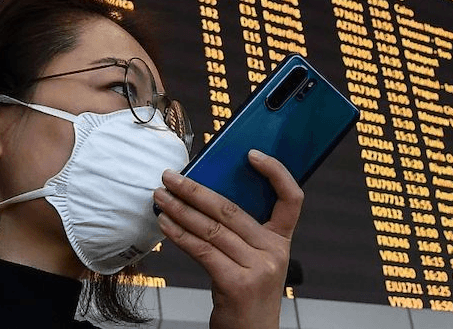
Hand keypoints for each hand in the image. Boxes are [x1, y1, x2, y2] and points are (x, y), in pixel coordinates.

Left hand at [153, 149, 303, 328]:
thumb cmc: (248, 297)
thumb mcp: (256, 260)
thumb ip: (242, 232)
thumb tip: (204, 197)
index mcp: (281, 241)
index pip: (292, 199)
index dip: (276, 172)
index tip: (251, 154)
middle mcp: (274, 252)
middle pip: (232, 209)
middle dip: (195, 189)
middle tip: (172, 177)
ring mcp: (257, 268)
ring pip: (212, 228)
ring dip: (180, 209)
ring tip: (160, 198)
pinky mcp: (236, 284)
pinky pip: (202, 250)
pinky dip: (179, 234)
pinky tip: (166, 225)